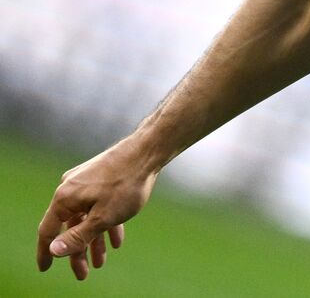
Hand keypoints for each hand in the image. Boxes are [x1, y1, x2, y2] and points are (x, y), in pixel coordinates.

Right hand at [36, 139, 156, 279]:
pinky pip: (98, 206)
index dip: (46, 252)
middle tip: (85, 273)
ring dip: (94, 240)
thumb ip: (78, 236)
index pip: (48, 231)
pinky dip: (106, 223)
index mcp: (65, 198)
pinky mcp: (101, 178)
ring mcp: (85, 182)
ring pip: (87, 217)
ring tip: (102, 261)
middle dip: (78, 251)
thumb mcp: (103, 218)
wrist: (148, 151)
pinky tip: (117, 239)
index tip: (46, 268)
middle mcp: (70, 188)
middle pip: (70, 226)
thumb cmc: (126, 185)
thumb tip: (53, 250)